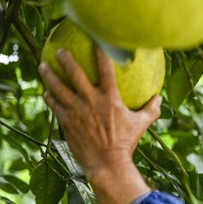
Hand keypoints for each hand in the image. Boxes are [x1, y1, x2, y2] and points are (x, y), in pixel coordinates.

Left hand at [39, 47, 160, 180]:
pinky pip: (55, 106)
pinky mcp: (67, 122)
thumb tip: (158, 98)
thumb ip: (151, 109)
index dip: (101, 53)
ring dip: (49, 75)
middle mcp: (91, 101)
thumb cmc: (127, 143)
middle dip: (66, 60)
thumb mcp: (142, 124)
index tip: (96, 41)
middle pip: (75, 74)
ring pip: (58, 88)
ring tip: (43, 66)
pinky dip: (50, 97)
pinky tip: (47, 93)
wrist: (107, 163)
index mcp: (110, 99)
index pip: (106, 70)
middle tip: (59, 50)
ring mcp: (76, 111)